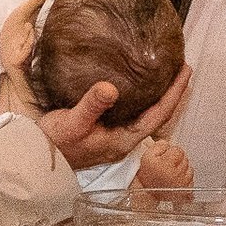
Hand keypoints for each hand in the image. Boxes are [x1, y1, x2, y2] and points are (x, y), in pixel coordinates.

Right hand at [38, 64, 190, 172]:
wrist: (40, 156)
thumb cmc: (56, 142)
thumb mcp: (72, 122)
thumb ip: (92, 105)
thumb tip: (111, 88)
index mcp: (123, 139)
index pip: (158, 115)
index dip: (174, 94)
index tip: (185, 72)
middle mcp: (125, 139)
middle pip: (158, 115)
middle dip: (173, 94)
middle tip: (184, 69)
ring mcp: (117, 136)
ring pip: (147, 114)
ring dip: (160, 95)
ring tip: (169, 75)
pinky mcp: (107, 130)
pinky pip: (134, 112)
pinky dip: (143, 97)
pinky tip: (141, 85)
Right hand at [135, 139, 193, 190]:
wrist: (146, 193)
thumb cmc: (147, 175)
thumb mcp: (147, 156)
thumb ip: (159, 146)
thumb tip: (168, 144)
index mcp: (166, 164)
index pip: (178, 150)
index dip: (171, 151)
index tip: (165, 156)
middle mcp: (176, 174)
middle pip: (185, 159)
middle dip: (177, 160)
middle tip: (167, 165)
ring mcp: (182, 184)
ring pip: (189, 169)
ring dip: (182, 168)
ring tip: (172, 172)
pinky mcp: (185, 191)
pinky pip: (191, 180)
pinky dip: (185, 178)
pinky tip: (176, 179)